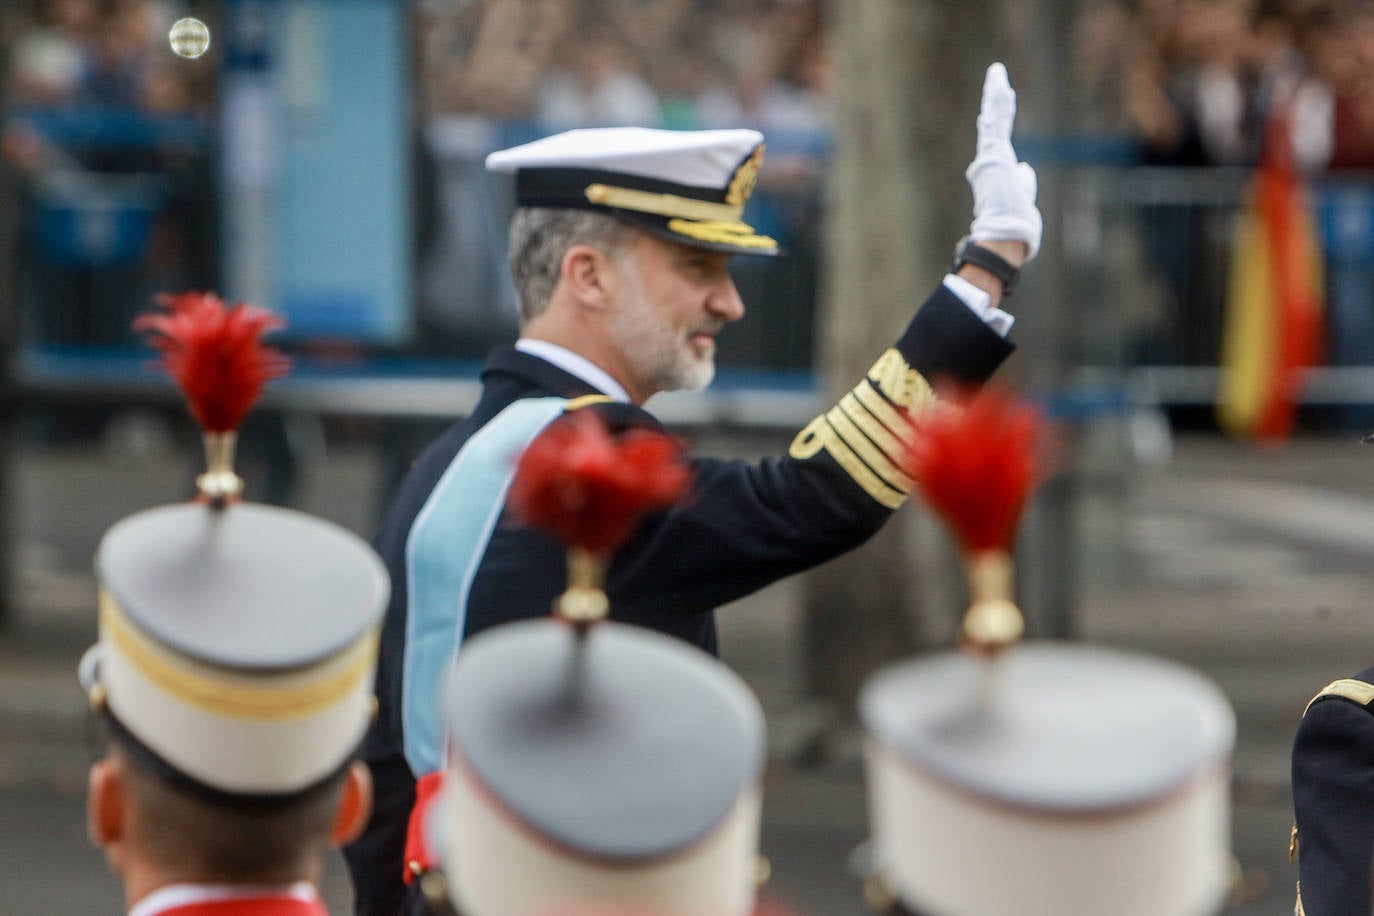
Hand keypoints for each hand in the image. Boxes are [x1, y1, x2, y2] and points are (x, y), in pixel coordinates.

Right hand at [965, 63, 1041, 262]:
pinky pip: (997, 121)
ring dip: (996, 93)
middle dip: (996, 99)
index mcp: (998, 169)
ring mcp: (990, 155)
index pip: (999, 137)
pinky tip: (1000, 84)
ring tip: (997, 72)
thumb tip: (1025, 170)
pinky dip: (998, 102)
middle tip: (996, 77)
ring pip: (994, 117)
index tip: (999, 104)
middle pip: (995, 122)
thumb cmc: (1014, 222)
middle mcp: (991, 159)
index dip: (1000, 119)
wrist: (1006, 232)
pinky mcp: (993, 153)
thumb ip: (1024, 182)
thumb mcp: (1023, 196)